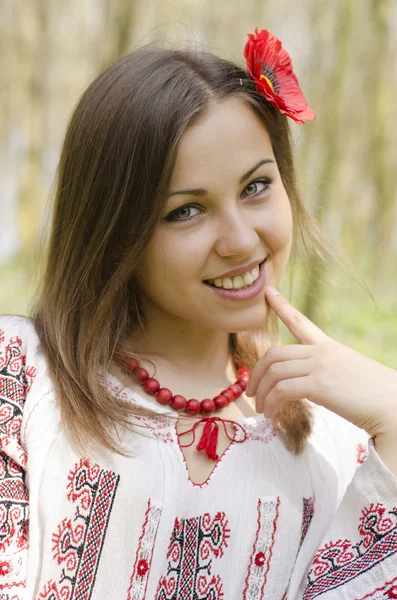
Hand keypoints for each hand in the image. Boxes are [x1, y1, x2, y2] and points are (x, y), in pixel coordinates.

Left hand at [246, 286, 396, 439]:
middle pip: (275, 354)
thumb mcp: (349, 375)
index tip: (268, 293)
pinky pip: (281, 390)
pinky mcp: (320, 385)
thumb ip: (327, 374)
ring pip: (274, 372)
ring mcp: (320, 366)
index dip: (282, 306)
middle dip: (257, 373)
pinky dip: (271, 403)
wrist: (395, 405)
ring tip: (260, 409)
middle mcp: (322, 352)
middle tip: (251, 392)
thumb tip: (309, 387)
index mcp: (330, 348)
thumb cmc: (376, 397)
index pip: (301, 322)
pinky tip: (270, 415)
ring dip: (261, 392)